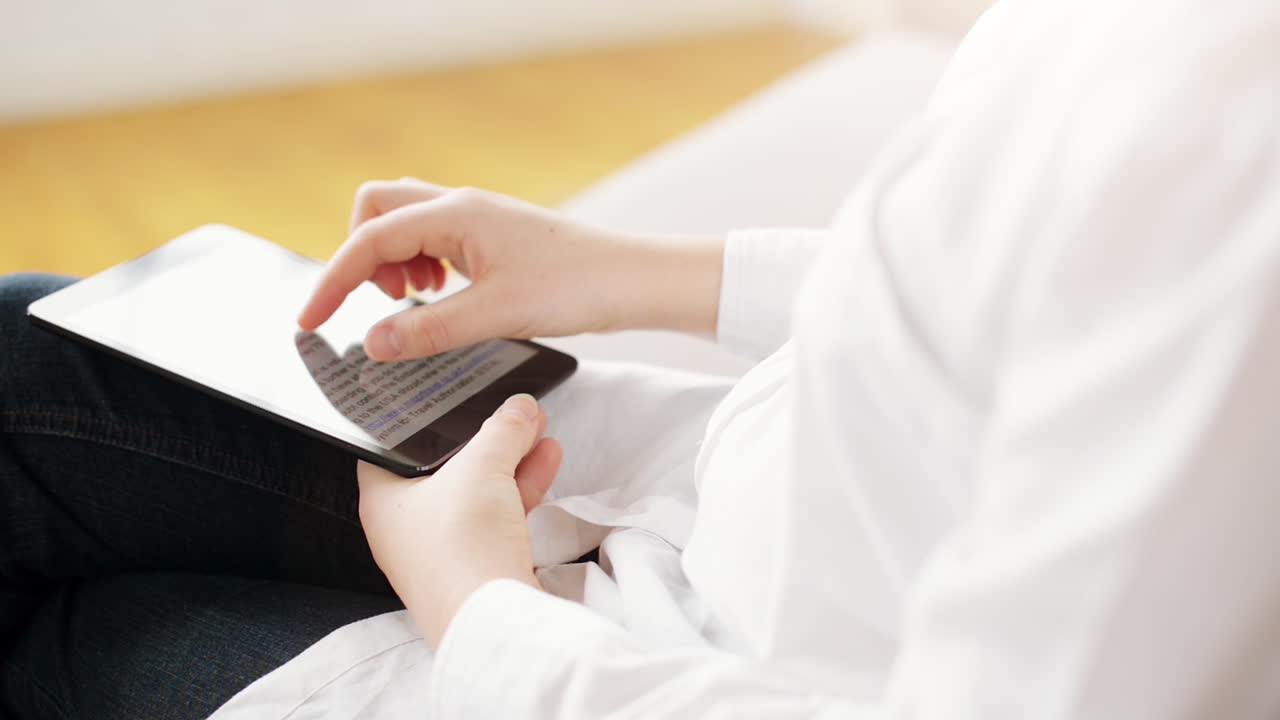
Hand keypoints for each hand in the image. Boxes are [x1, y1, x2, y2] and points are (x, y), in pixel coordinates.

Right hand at [297, 178, 723, 360]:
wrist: (632, 280)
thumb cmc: (576, 286)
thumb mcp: (494, 315)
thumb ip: (428, 329)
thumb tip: (373, 342)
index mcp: (455, 214)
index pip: (368, 239)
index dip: (332, 281)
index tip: (311, 320)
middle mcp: (461, 206)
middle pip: (376, 209)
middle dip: (362, 255)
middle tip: (384, 303)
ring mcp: (477, 218)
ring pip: (405, 220)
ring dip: (394, 259)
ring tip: (419, 300)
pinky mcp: (492, 236)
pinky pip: (434, 237)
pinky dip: (422, 263)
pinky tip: (445, 294)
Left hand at [357, 393, 560, 646]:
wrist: (492, 620)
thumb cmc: (463, 543)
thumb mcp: (482, 468)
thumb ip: (501, 430)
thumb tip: (519, 407)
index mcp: (383, 499)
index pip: (390, 444)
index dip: (419, 417)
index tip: (445, 394)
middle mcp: (405, 526)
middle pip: (443, 466)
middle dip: (482, 435)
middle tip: (508, 409)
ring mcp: (441, 548)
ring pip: (475, 491)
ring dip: (508, 459)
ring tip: (537, 425)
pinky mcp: (475, 565)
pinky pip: (495, 516)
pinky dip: (518, 488)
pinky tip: (546, 459)